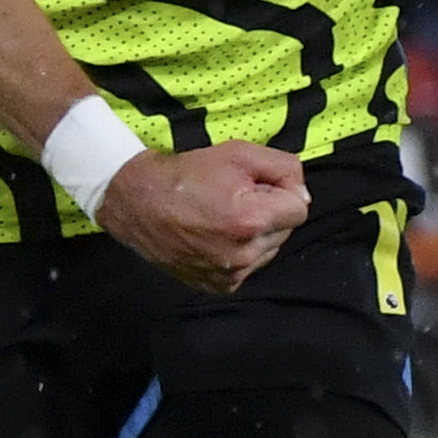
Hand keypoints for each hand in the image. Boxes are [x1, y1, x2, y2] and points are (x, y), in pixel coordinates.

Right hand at [98, 139, 307, 293]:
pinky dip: (240, 252)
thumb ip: (284, 167)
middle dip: (268, 213)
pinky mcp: (220, 285)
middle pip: (285, 230)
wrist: (136, 202)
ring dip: (256, 234)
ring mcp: (231, 274)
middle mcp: (245, 254)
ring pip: (269, 250)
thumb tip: (301, 194)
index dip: (279, 190)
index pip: (299, 207)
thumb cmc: (186, 174)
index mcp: (252, 220)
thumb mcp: (239, 153)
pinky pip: (249, 267)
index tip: (254, 184)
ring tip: (222, 218)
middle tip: (234, 199)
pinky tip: (215, 237)